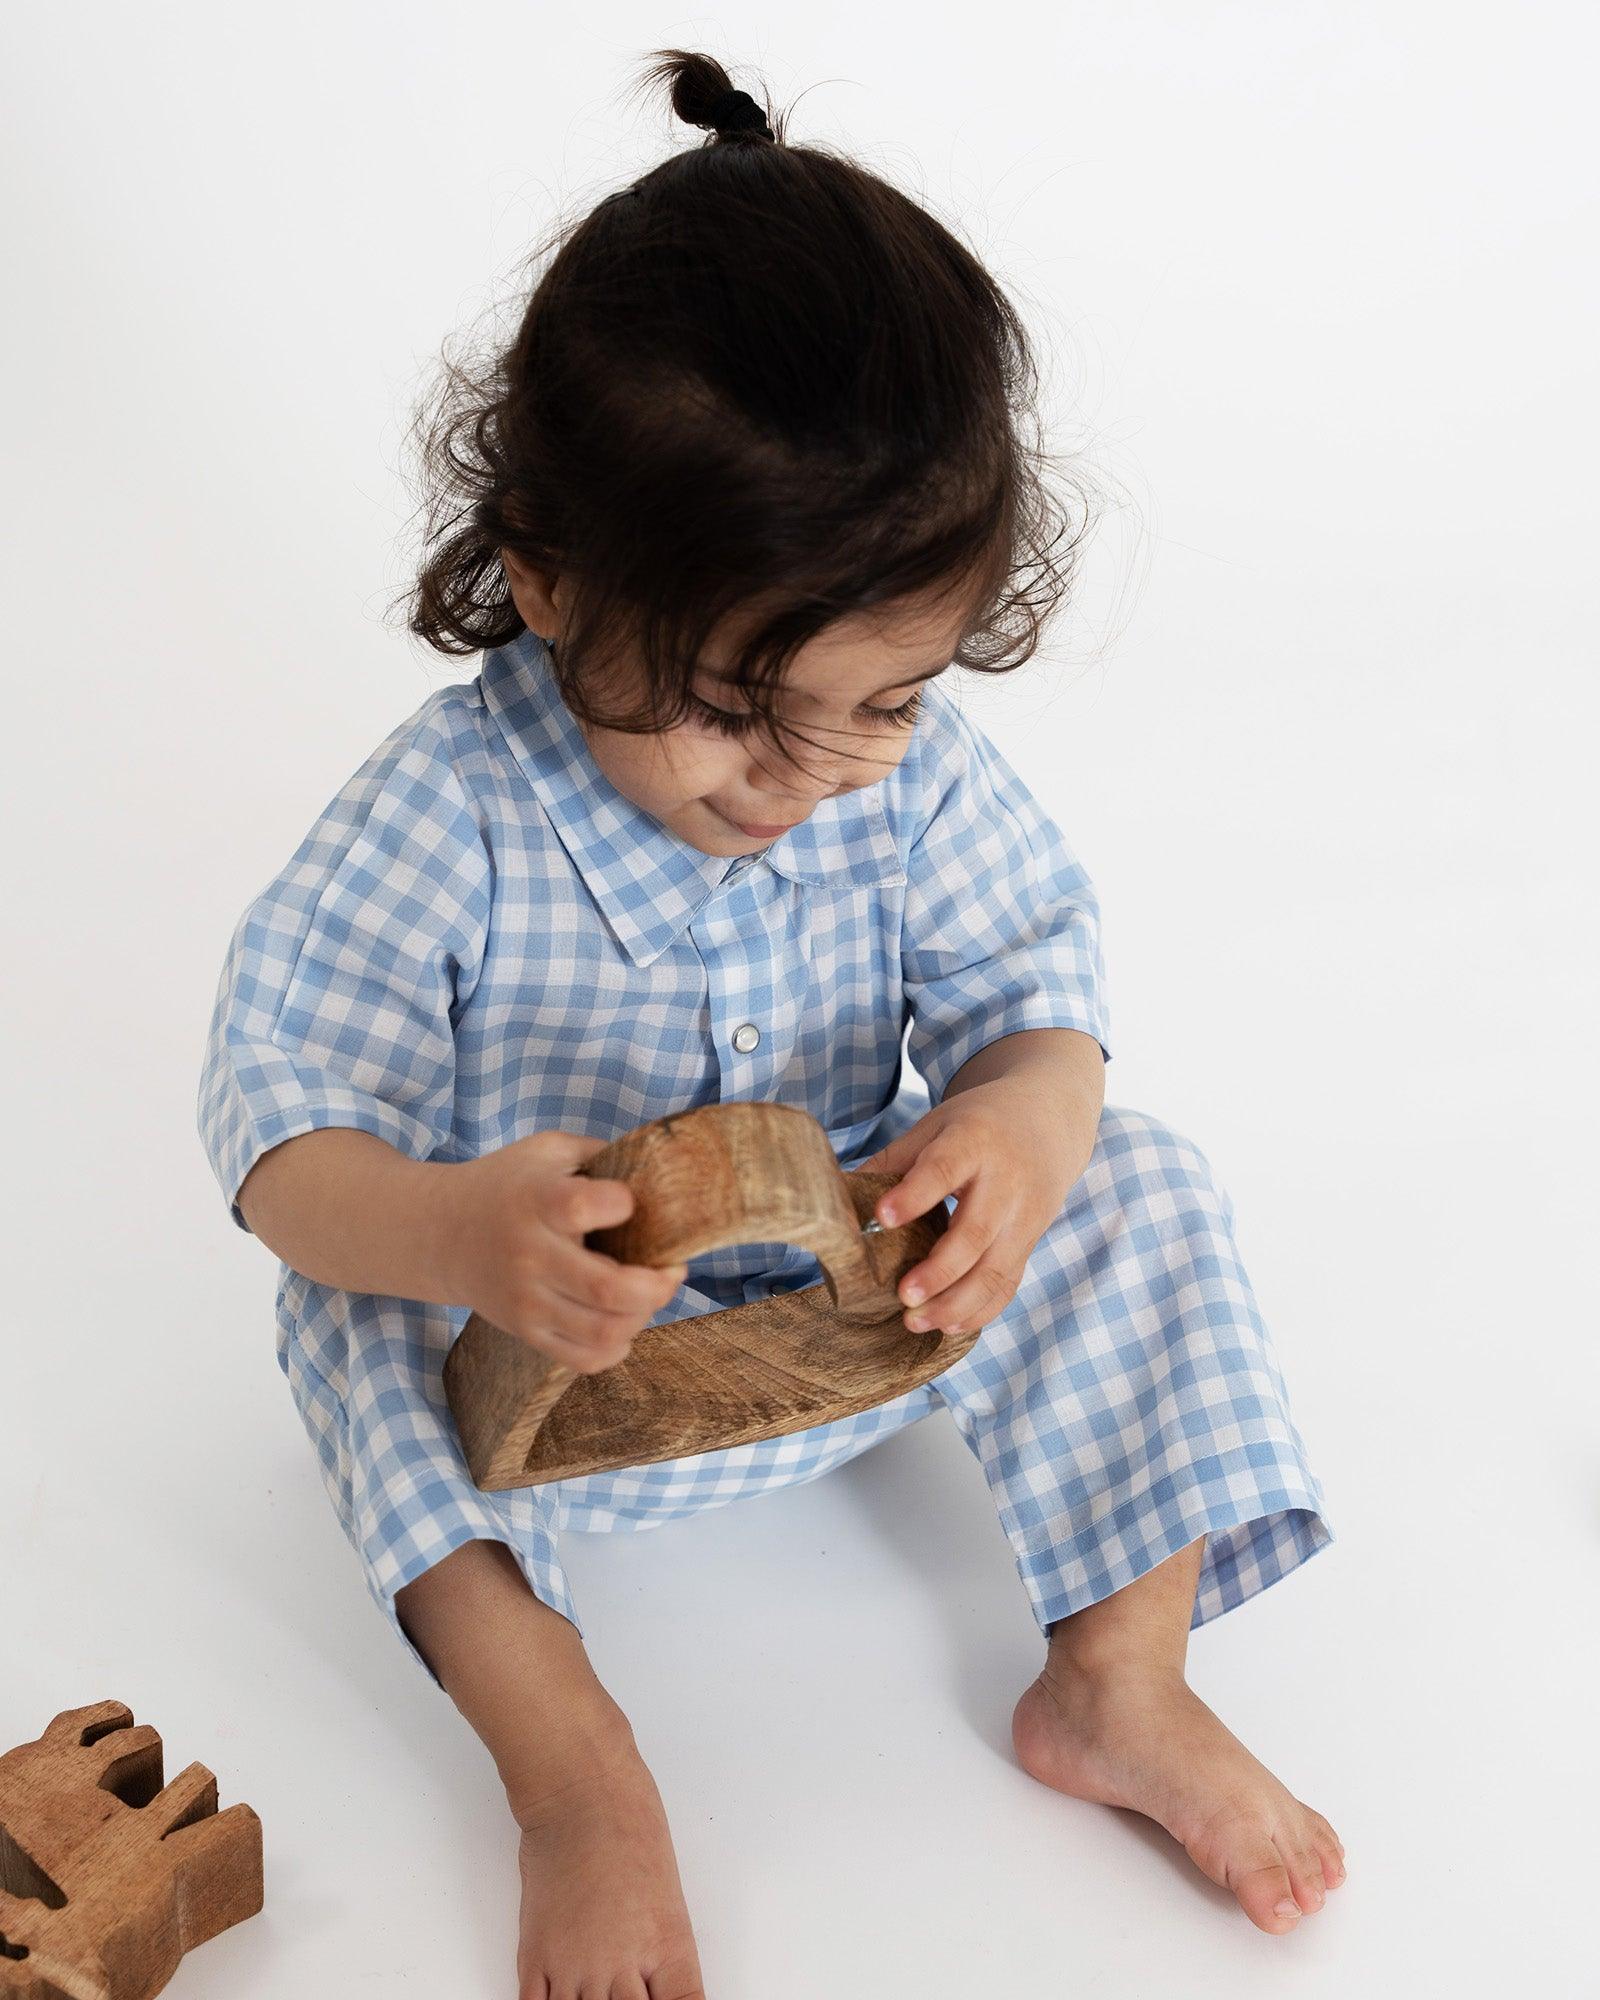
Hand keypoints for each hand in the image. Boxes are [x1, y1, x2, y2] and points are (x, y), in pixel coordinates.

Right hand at [438, 1131, 687, 1373]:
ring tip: (648, 1295)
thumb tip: (657, 1167)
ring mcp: (526, 1301)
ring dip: (644, 1316)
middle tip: (671, 1269)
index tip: (628, 1202)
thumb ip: (599, 1152)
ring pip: (602, 1331)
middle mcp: (529, 1255)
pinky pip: (584, 1359)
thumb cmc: (506, 1186)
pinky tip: (622, 1322)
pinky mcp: (527, 1332)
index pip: (581, 1208)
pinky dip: (617, 1348)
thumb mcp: (544, 1151)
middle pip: (606, 1287)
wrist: (440, 1235)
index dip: (621, 1204)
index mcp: (535, 1202)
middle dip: (658, 1285)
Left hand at [859, 1080, 1093, 1337]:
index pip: (944, 1169)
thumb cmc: (980, 1124)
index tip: (881, 1219)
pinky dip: (980, 1310)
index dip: (913, 1195)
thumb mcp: (937, 1124)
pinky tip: (948, 1325)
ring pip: (996, 1270)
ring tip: (915, 1321)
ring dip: (957, 1304)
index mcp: (975, 1141)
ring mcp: (1024, 1216)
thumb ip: (896, 1160)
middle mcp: (1006, 1181)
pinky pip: (1008, 1283)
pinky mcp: (1030, 1241)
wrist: (1048, 1119)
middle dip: (939, 1271)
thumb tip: (845, 1198)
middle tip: (903, 1297)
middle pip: (975, 1233)